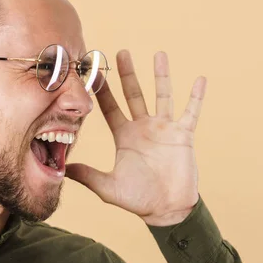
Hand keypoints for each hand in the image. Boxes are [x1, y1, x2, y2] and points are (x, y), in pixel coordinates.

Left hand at [65, 50, 206, 226]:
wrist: (167, 210)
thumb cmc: (138, 199)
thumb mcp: (108, 187)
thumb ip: (87, 176)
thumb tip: (62, 169)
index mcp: (124, 136)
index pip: (110, 107)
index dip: (102, 90)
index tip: (93, 71)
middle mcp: (143, 127)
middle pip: (134, 94)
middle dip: (127, 74)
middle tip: (121, 52)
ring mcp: (164, 129)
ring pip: (162, 96)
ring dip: (161, 76)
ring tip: (159, 54)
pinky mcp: (183, 135)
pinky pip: (191, 112)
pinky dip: (196, 97)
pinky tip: (200, 80)